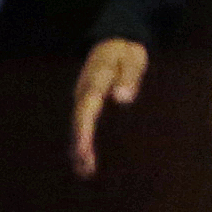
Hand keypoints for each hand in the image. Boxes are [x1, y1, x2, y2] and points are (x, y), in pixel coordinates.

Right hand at [67, 38, 147, 177]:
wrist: (116, 39)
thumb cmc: (127, 51)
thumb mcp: (133, 59)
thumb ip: (129, 77)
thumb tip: (123, 98)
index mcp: (94, 82)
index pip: (85, 110)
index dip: (83, 132)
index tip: (83, 151)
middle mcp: (84, 91)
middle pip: (78, 122)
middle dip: (79, 146)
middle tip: (85, 169)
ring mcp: (83, 97)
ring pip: (77, 126)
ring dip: (79, 147)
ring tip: (84, 171)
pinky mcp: (87, 101)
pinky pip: (82, 123)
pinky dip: (82, 140)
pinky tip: (85, 158)